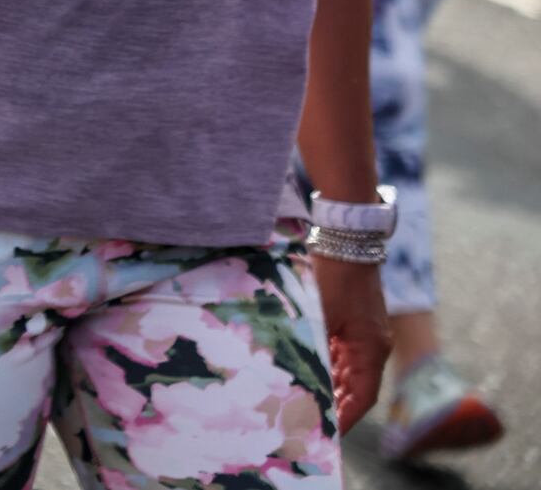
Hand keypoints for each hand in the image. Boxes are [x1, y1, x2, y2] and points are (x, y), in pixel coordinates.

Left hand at [311, 251, 390, 432]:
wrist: (346, 239)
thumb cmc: (334, 276)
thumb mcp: (320, 313)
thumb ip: (315, 345)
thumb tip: (302, 375)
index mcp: (371, 349)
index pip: (363, 397)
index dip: (347, 417)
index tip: (329, 434)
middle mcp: (373, 345)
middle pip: (356, 387)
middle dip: (336, 405)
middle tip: (310, 420)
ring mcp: (364, 333)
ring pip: (347, 370)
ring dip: (330, 386)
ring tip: (305, 401)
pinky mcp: (353, 321)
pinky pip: (342, 353)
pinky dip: (327, 365)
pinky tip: (308, 371)